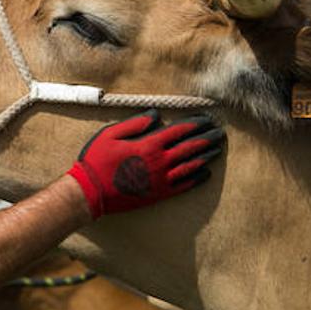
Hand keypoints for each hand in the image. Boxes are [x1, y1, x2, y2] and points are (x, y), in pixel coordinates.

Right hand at [67, 110, 223, 218]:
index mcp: (149, 145)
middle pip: (190, 147)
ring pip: (191, 166)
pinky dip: (197, 179)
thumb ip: (135, 123)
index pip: (180, 130)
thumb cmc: (97, 161)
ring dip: (206, 157)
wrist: (90, 193)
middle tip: (220, 132)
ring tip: (217, 150)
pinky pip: (183, 186)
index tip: (208, 118)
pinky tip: (206, 173)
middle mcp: (160, 162)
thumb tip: (156, 115)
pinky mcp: (159, 194)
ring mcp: (161, 180)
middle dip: (207, 138)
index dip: (196, 123)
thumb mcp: (110, 134)